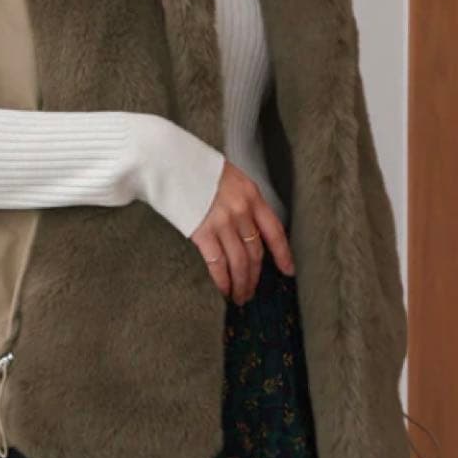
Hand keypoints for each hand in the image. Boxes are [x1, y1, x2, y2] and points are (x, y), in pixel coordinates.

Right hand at [190, 159, 294, 305]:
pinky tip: (224, 289)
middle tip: (252, 292)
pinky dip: (223, 280)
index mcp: (251, 195)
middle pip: (255, 252)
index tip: (288, 271)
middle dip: (255, 277)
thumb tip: (246, 227)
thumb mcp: (229, 177)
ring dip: (241, 284)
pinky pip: (218, 263)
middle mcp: (241, 210)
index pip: (275, 231)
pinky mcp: (202, 232)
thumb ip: (241, 200)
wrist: (169, 160)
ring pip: (239, 262)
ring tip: (239, 296)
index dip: (283, 254)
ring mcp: (223, 222)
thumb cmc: (195, 167)